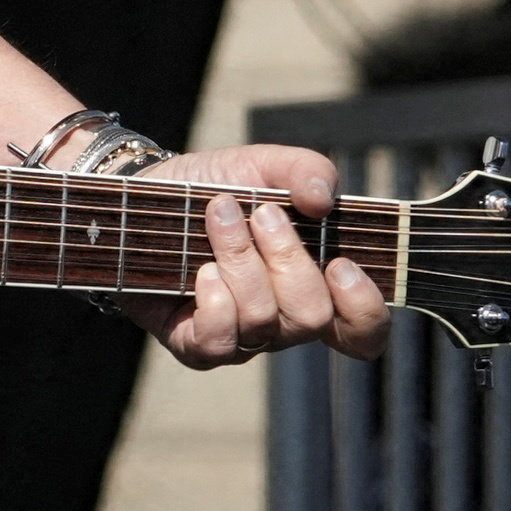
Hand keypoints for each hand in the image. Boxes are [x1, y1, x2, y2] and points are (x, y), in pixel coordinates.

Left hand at [125, 141, 389, 369]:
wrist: (146, 191)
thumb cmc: (215, 185)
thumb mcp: (263, 164)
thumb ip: (305, 170)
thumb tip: (325, 200)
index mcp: (316, 284)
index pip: (364, 330)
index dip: (364, 309)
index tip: (341, 264)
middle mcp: (284, 320)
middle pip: (312, 317)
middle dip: (288, 258)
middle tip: (262, 214)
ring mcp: (242, 338)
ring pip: (263, 320)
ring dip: (241, 260)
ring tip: (218, 216)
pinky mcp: (197, 346)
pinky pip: (219, 341)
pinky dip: (214, 299)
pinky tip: (201, 270)